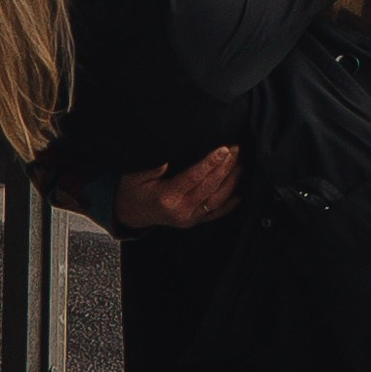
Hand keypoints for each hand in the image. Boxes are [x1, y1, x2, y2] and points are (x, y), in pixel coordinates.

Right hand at [115, 144, 241, 230]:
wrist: (130, 214)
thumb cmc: (133, 190)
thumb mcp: (134, 176)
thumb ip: (151, 168)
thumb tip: (167, 160)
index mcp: (166, 197)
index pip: (193, 177)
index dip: (210, 163)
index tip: (223, 149)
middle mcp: (180, 210)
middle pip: (209, 187)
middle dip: (225, 167)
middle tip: (236, 149)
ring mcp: (188, 218)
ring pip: (216, 200)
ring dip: (230, 181)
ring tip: (240, 163)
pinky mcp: (192, 222)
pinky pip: (214, 214)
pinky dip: (228, 205)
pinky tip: (239, 195)